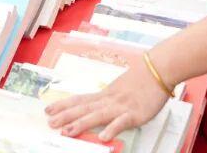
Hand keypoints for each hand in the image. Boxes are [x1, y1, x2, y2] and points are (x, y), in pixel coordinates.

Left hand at [46, 63, 169, 140]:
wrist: (159, 69)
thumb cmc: (142, 79)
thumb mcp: (121, 89)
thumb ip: (109, 98)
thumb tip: (98, 105)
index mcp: (105, 94)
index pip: (80, 99)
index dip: (63, 105)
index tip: (48, 109)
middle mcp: (109, 100)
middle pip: (83, 108)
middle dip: (65, 116)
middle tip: (50, 122)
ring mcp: (121, 106)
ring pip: (97, 115)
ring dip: (81, 124)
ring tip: (66, 132)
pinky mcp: (135, 113)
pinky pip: (121, 122)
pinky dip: (112, 129)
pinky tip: (102, 137)